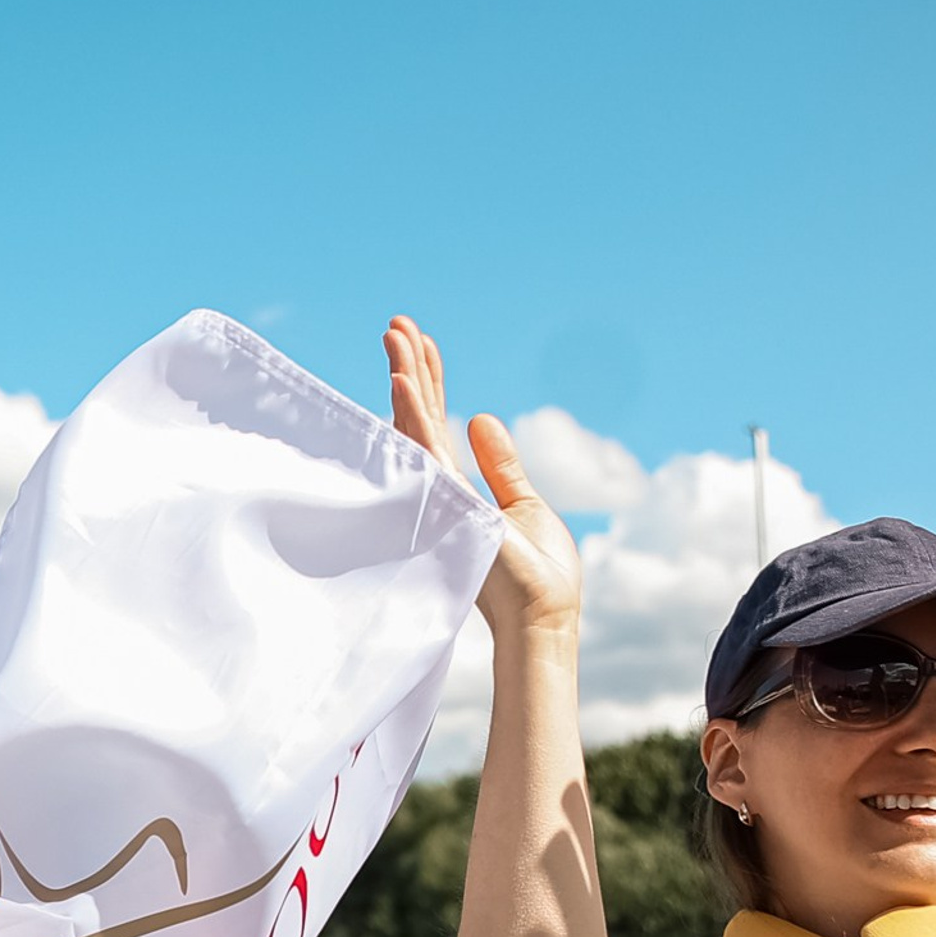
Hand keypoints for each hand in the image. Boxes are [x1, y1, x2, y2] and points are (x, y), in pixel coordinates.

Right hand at [385, 317, 581, 638]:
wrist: (540, 613)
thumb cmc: (536, 574)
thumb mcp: (524, 503)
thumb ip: (500, 464)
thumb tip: (479, 417)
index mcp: (462, 486)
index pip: (441, 423)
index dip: (433, 381)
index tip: (423, 342)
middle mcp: (443, 488)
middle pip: (421, 417)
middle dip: (410, 369)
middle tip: (397, 322)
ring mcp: (441, 495)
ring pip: (416, 425)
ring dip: (405, 378)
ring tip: (395, 332)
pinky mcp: (448, 502)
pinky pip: (424, 449)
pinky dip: (412, 413)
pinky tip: (400, 379)